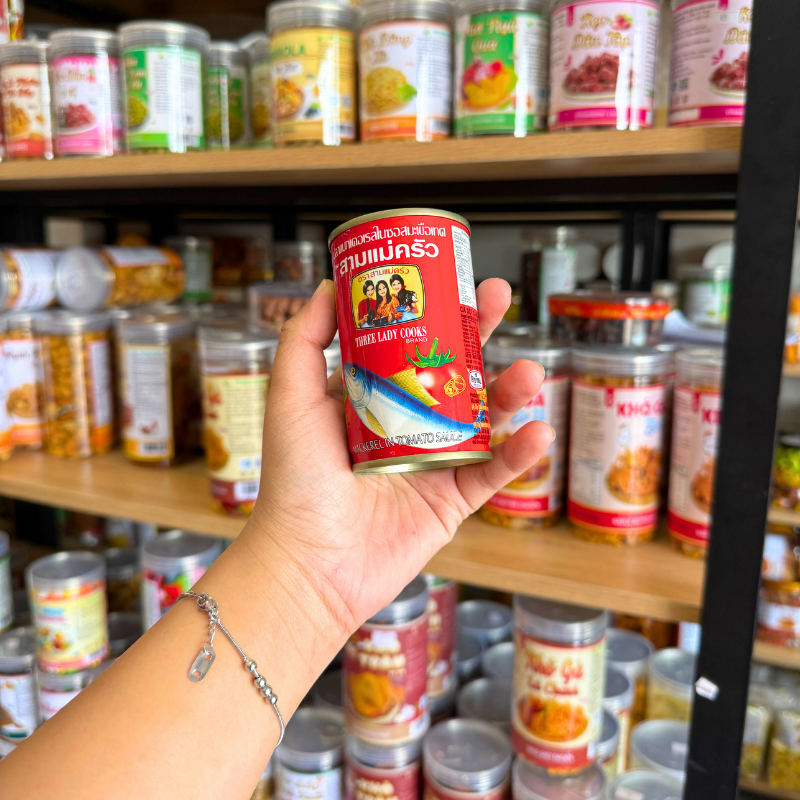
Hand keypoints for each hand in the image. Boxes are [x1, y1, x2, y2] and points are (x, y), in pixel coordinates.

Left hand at [244, 278, 553, 638]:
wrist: (309, 563)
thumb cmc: (294, 481)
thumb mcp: (290, 398)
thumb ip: (304, 340)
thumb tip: (329, 284)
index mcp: (372, 399)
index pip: (411, 344)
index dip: (433, 312)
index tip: (452, 279)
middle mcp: (406, 426)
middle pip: (455, 371)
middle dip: (480, 334)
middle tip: (500, 298)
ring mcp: (433, 463)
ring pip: (484, 419)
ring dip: (512, 392)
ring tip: (530, 372)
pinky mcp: (452, 501)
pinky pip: (493, 473)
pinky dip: (519, 454)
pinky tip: (537, 432)